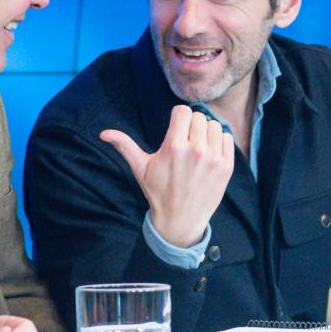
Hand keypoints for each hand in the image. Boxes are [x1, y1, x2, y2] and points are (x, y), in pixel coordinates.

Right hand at [101, 105, 233, 247]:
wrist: (180, 220)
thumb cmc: (158, 192)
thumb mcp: (140, 168)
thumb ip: (125, 146)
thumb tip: (103, 133)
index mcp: (173, 147)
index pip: (182, 111)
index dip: (178, 117)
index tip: (176, 127)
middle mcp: (195, 150)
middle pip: (199, 116)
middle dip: (191, 124)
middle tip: (186, 139)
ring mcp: (213, 159)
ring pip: (214, 125)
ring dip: (206, 131)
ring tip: (198, 145)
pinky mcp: (226, 167)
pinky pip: (227, 138)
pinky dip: (219, 141)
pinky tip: (209, 153)